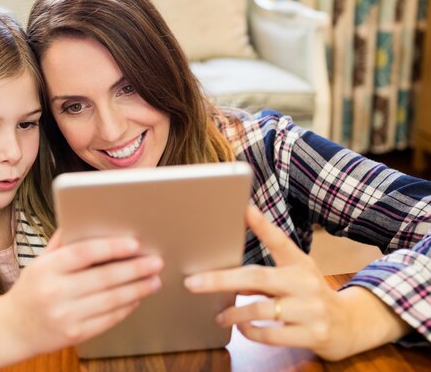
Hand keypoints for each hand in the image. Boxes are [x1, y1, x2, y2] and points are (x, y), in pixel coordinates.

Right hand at [3, 230, 162, 356]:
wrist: (12, 329)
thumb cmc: (31, 289)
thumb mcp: (39, 262)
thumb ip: (62, 243)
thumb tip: (87, 220)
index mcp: (45, 269)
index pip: (84, 253)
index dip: (112, 247)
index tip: (135, 243)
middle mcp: (54, 292)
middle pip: (104, 277)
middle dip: (135, 269)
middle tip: (156, 261)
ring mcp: (65, 316)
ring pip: (111, 300)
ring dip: (137, 289)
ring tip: (154, 280)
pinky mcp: (74, 335)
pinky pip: (108, 319)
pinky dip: (126, 308)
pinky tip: (137, 298)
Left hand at [184, 206, 363, 359]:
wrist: (350, 325)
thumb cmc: (311, 296)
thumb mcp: (294, 276)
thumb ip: (265, 274)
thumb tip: (228, 275)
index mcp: (300, 263)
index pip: (280, 241)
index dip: (262, 225)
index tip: (245, 208)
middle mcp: (305, 282)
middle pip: (257, 277)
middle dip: (221, 279)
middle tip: (193, 282)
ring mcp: (311, 309)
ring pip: (261, 309)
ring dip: (234, 313)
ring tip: (219, 316)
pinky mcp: (313, 334)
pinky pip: (272, 334)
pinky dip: (251, 332)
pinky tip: (243, 329)